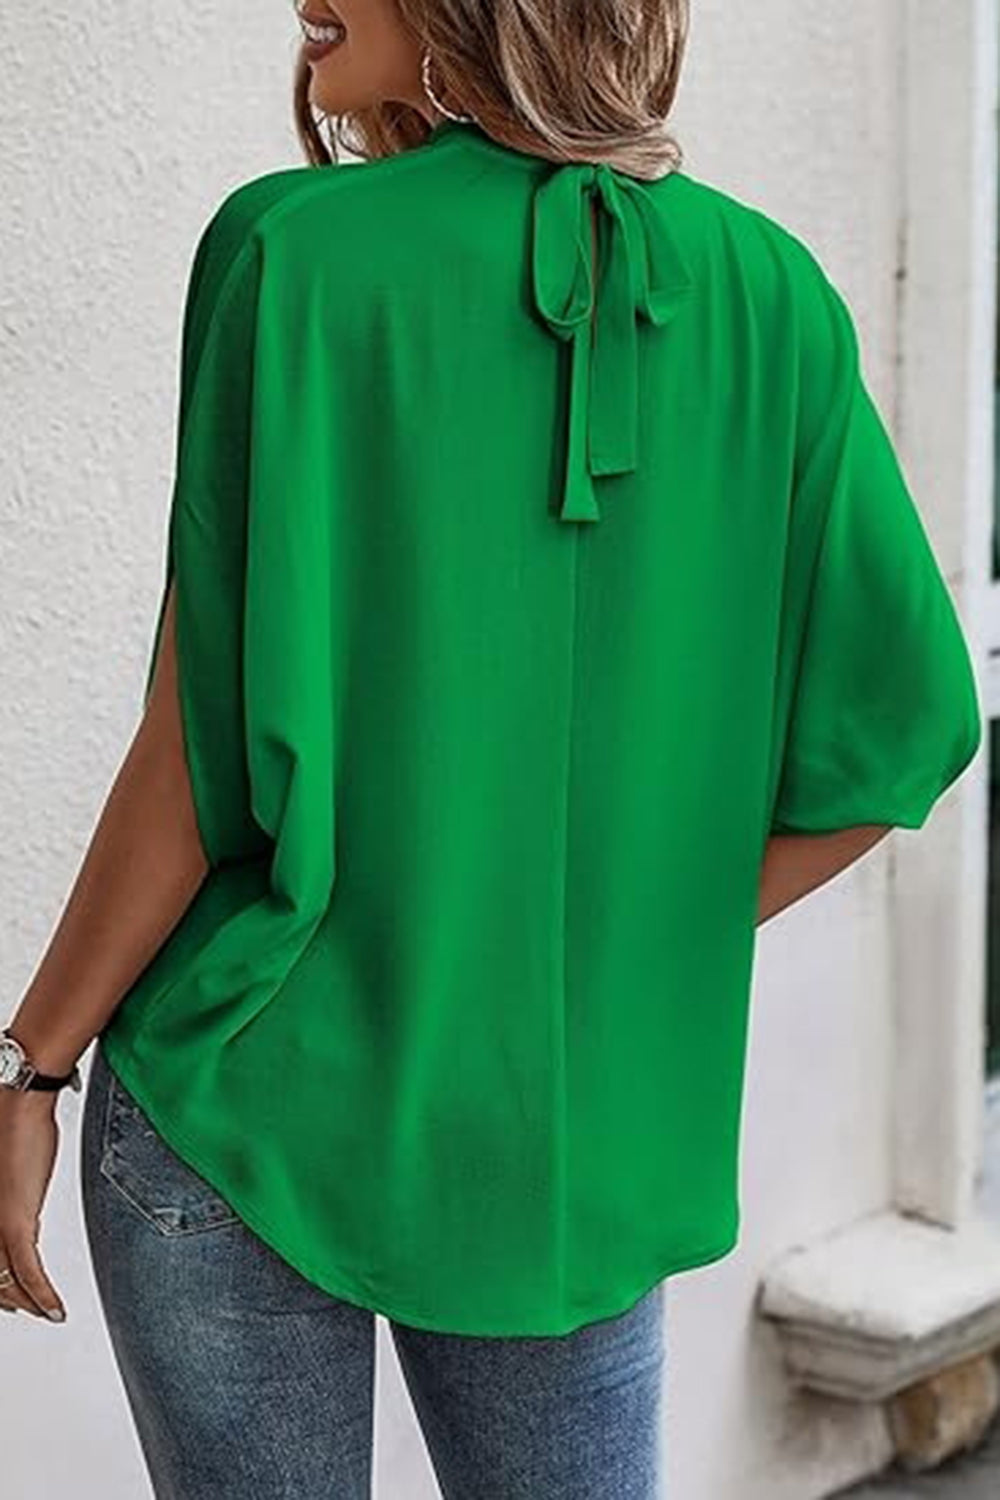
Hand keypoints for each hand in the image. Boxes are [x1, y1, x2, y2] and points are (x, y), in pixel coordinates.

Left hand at [0, 1089, 66, 1321]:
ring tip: (45, 1312)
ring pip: (7, 1281)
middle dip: (11, 1297)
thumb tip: (22, 1197)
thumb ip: (12, 1188)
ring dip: (28, 1301)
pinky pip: (28, 1273)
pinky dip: (43, 1296)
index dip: (0, 1283)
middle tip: (28, 1308)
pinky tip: (55, 1310)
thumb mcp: (10, 1164)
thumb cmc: (11, 1119)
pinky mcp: (13, 1223)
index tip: (12, 1294)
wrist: (16, 1102)